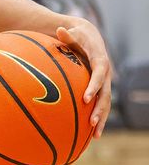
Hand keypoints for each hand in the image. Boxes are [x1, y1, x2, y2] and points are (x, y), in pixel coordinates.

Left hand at [56, 22, 112, 137]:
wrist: (90, 37)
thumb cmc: (79, 36)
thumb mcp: (74, 33)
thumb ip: (67, 35)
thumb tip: (60, 29)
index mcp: (100, 62)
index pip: (99, 76)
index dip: (93, 87)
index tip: (85, 99)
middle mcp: (105, 75)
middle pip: (106, 95)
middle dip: (99, 109)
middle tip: (91, 122)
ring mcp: (104, 83)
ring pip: (105, 103)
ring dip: (101, 118)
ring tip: (95, 135)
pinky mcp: (100, 88)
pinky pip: (100, 105)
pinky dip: (98, 118)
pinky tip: (91, 134)